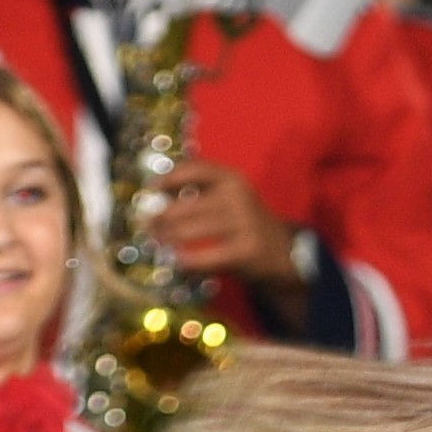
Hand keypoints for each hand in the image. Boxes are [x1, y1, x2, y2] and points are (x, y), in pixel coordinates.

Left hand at [152, 160, 304, 292]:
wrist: (284, 251)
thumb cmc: (245, 221)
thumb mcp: (231, 195)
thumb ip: (201, 189)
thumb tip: (158, 195)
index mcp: (232, 179)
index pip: (195, 170)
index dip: (170, 178)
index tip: (154, 189)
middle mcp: (238, 198)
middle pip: (186, 206)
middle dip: (161, 217)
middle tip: (147, 224)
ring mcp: (243, 225)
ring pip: (190, 231)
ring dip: (168, 238)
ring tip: (157, 241)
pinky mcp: (245, 251)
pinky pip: (206, 257)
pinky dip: (187, 261)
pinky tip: (177, 261)